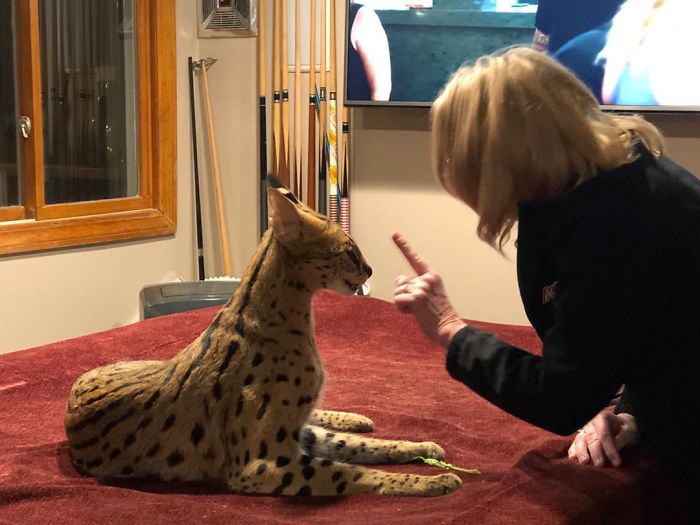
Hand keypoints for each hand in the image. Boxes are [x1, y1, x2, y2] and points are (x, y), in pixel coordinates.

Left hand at [391, 232, 466, 347]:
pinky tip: (416, 313)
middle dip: (404, 294)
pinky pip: (398, 301)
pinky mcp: (416, 298)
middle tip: (421, 305)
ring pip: (398, 292)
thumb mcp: (431, 293)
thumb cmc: (438, 313)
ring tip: (419, 309)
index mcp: (432, 275)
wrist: (448, 327)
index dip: (403, 246)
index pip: (415, 258)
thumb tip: (401, 282)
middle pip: (400, 282)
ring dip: (404, 303)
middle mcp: (426, 278)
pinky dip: (402, 309)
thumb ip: (417, 285)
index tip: (394, 234)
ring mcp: (421, 288)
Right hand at [568, 411, 638, 466]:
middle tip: (600, 464)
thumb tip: (615, 448)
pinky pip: (575, 443)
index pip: (604, 434)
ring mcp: (584, 430)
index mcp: (603, 418)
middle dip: (595, 452)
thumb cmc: (624, 428)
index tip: (616, 462)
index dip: (609, 449)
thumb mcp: (629, 431)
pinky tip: (572, 457)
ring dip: (581, 451)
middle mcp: (591, 423)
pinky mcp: (582, 437)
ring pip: (580, 439)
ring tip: (584, 462)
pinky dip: (573, 450)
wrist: (620, 424)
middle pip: (591, 437)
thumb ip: (622, 439)